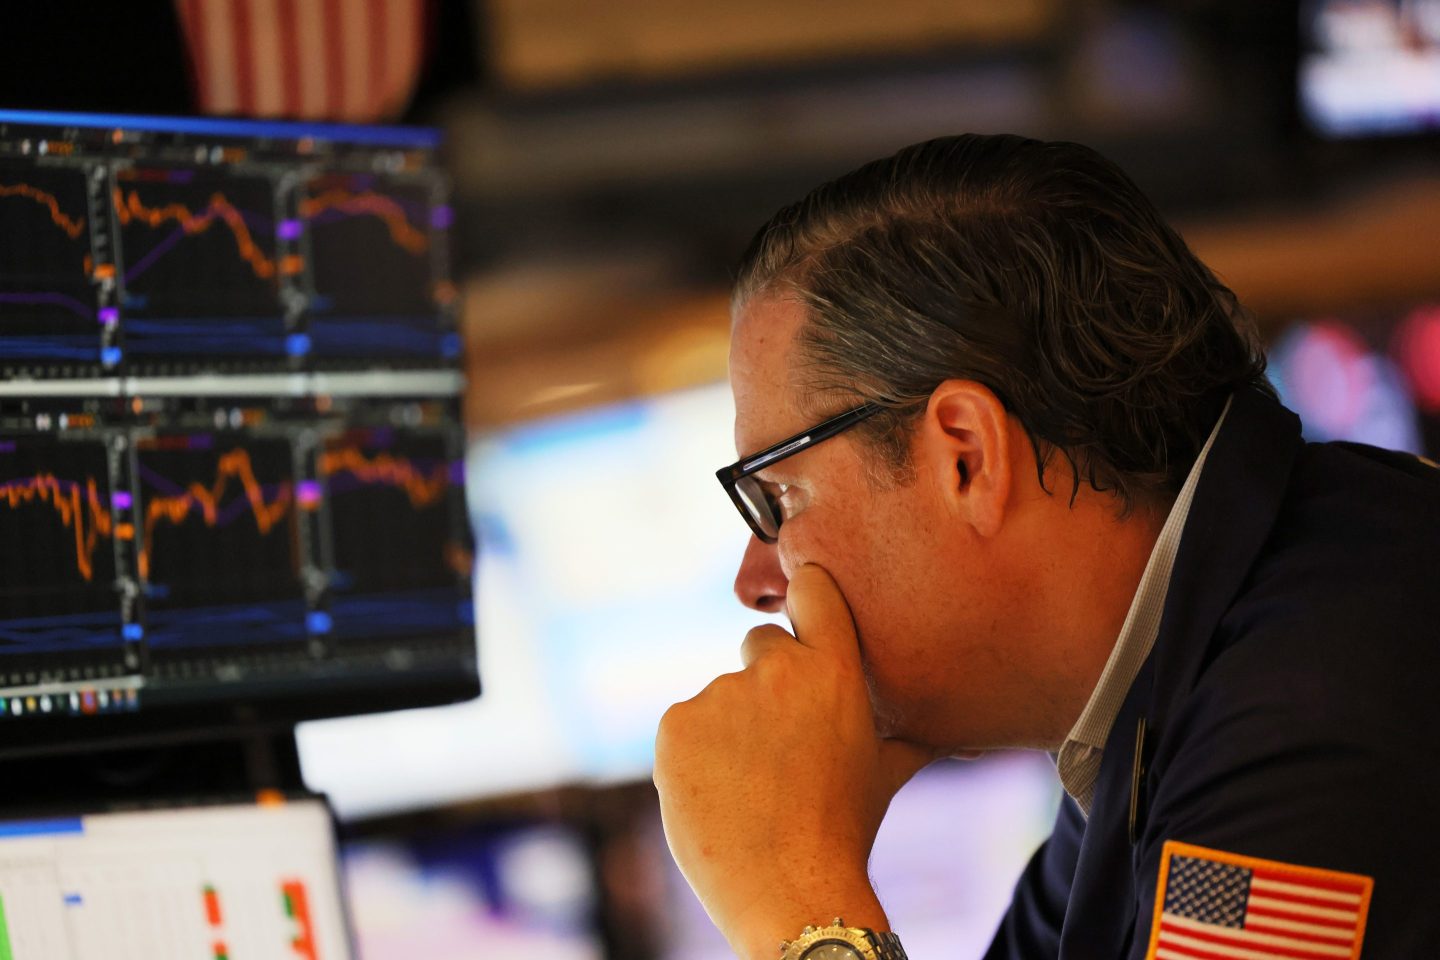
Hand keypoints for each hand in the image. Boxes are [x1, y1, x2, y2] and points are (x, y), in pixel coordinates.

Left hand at [653, 564, 938, 958]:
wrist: (791, 889)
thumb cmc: (846, 830)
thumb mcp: (888, 770)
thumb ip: (908, 732)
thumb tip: (958, 729)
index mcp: (834, 670)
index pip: (812, 588)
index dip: (805, 595)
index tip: (802, 605)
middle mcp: (776, 670)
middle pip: (759, 644)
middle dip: (765, 681)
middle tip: (779, 741)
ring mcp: (721, 695)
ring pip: (721, 696)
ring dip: (729, 727)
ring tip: (751, 785)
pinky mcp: (676, 724)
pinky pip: (684, 726)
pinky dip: (694, 753)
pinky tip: (718, 793)